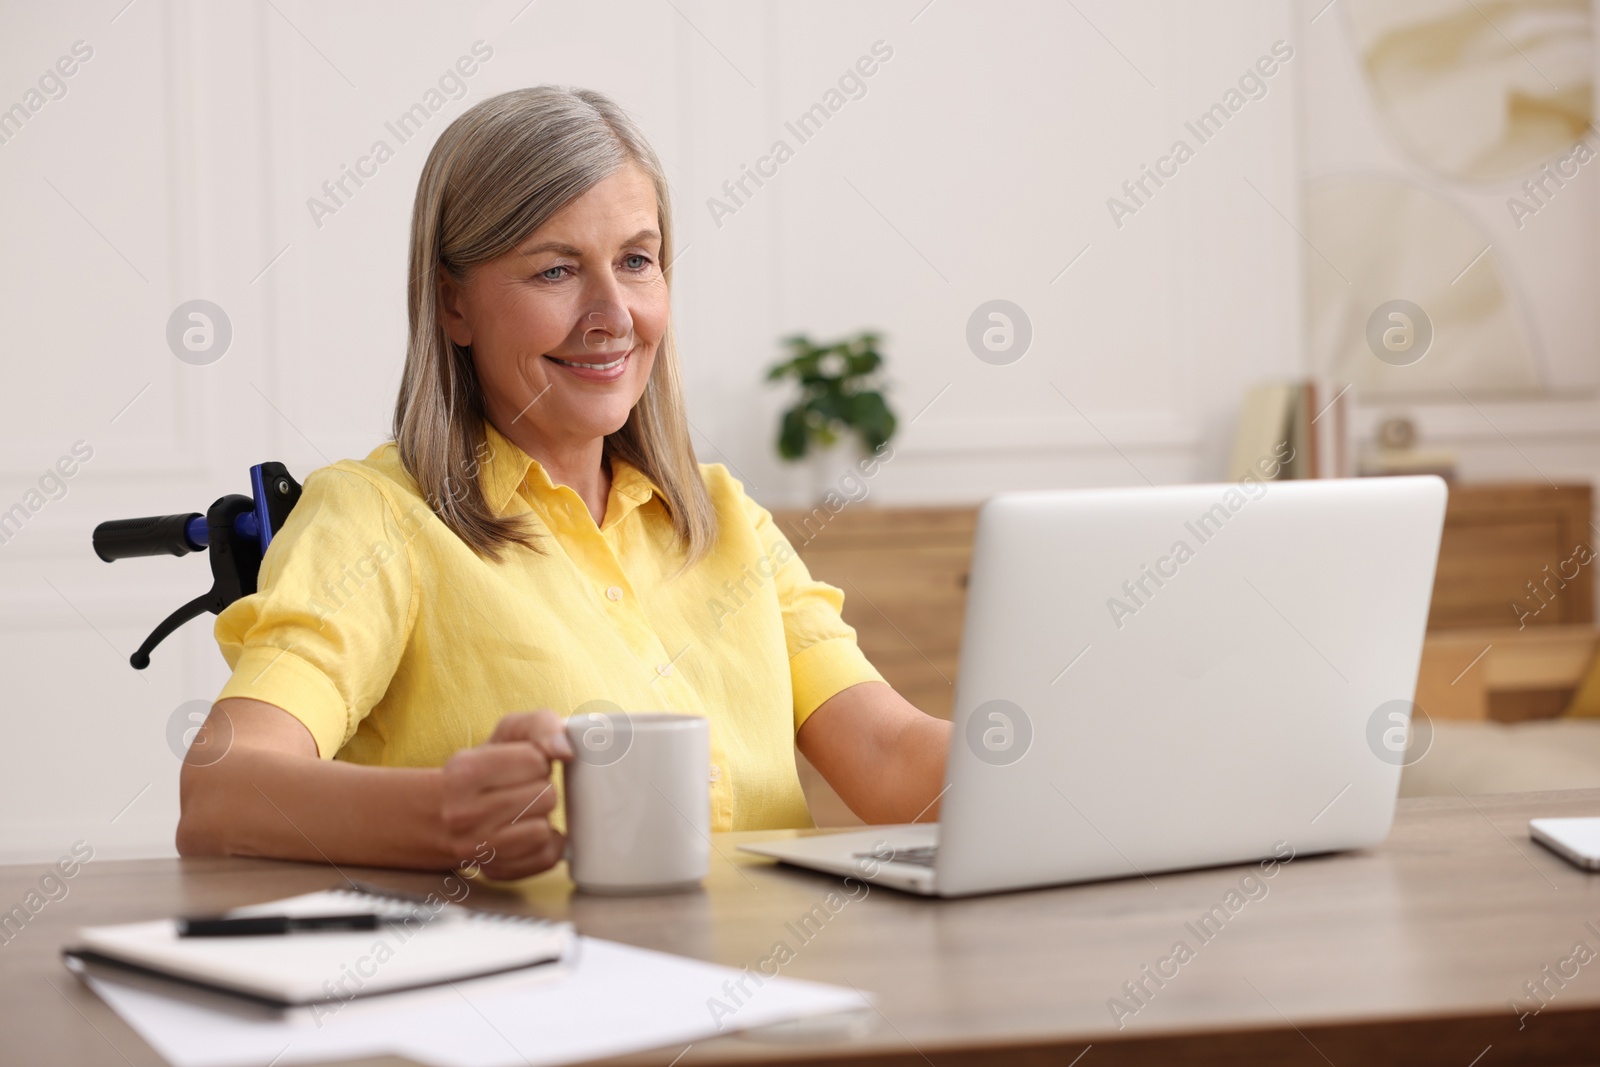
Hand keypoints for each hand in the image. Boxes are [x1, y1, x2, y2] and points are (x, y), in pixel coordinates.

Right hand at [438, 709, 572, 879]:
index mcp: (464, 771)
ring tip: (522, 809)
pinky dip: (546, 843)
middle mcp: (462, 813)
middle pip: (544, 796)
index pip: (535, 761)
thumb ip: (540, 725)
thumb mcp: (507, 734)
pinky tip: (528, 831)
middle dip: (540, 787)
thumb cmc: (484, 768)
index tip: (522, 764)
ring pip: (543, 828)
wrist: (441, 814)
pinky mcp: (495, 871)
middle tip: (520, 788)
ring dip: (540, 815)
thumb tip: (565, 749)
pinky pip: (546, 857)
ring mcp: (476, 847)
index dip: (537, 760)